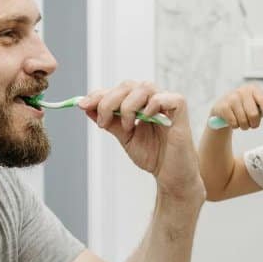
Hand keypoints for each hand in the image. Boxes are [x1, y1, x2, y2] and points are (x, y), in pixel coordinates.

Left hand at [79, 82, 203, 201]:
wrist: (171, 176)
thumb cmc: (153, 156)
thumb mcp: (125, 137)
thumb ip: (110, 122)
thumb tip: (87, 107)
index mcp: (140, 103)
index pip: (118, 90)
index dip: (99, 94)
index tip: (82, 105)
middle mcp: (153, 99)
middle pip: (128, 85)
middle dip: (109, 101)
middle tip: (103, 121)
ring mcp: (167, 103)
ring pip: (144, 87)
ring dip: (128, 106)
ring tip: (127, 127)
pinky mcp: (180, 110)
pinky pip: (163, 98)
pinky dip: (150, 106)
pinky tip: (145, 120)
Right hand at [209, 84, 262, 129]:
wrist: (223, 108)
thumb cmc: (243, 106)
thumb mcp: (256, 104)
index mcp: (253, 89)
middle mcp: (242, 91)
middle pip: (253, 114)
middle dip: (255, 124)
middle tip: (253, 125)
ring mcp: (231, 98)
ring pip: (243, 120)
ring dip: (245, 126)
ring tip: (243, 123)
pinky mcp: (222, 106)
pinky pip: (233, 123)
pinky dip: (235, 126)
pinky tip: (233, 122)